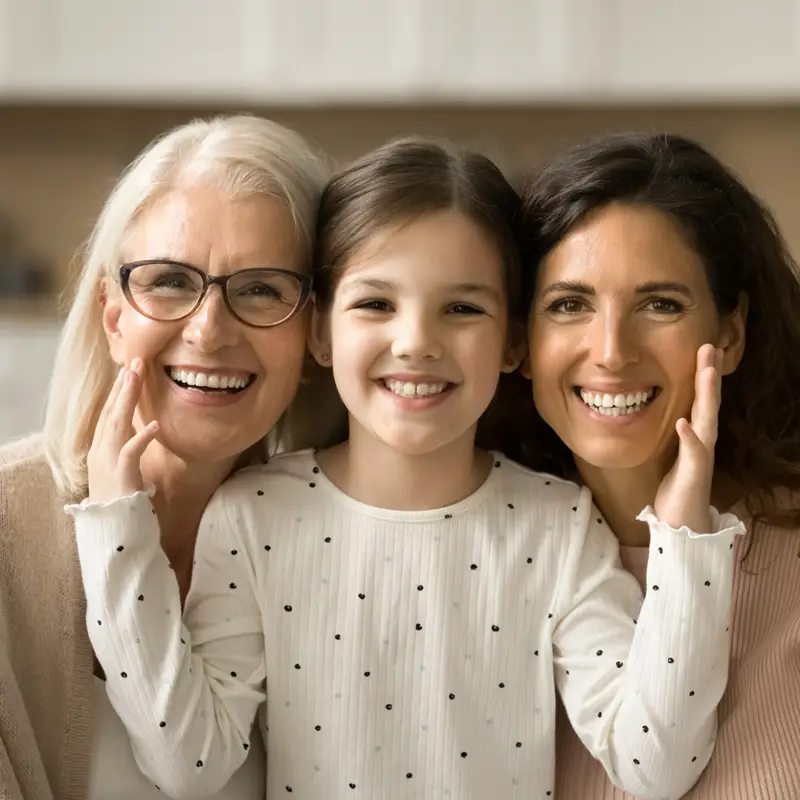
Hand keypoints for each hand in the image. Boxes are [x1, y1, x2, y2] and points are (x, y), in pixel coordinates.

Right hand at [87, 358, 158, 502]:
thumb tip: (145, 432)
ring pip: (117, 424)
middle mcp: (101, 451)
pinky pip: (131, 452)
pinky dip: (142, 437)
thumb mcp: (127, 470)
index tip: (129, 371)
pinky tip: (154, 424)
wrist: (113, 529)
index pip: (109, 414)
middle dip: (123, 386)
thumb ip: (132, 449)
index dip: (118, 392)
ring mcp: (108, 462)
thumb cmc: (122, 501)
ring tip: (137, 378)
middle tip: (135, 362)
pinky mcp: (121, 475)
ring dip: (128, 400)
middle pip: (112, 412)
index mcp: (102, 449)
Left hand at [653, 344, 721, 533]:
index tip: (704, 350)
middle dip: (708, 375)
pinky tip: (683, 421)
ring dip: (707, 397)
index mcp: (696, 437)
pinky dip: (689, 436)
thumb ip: (678, 438)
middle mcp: (703, 443)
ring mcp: (701, 457)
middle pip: (708, 403)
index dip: (703, 376)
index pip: (701, 401)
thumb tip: (675, 417)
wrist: (683, 526)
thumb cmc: (677, 492)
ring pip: (706, 421)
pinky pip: (693, 452)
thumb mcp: (674, 457)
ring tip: (706, 372)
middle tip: (710, 347)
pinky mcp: (694, 474)